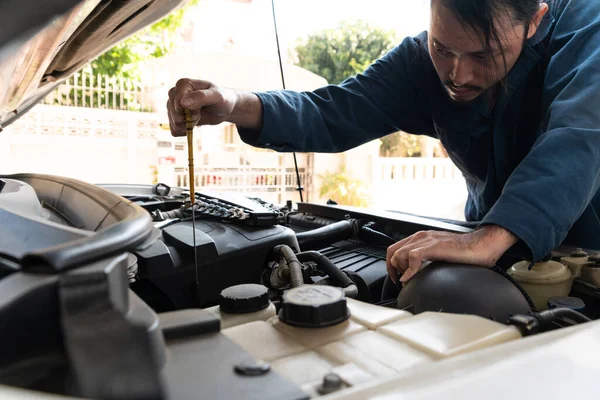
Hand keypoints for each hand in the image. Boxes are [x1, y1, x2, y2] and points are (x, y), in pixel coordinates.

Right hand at [166, 78, 236, 136]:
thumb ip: (201, 97)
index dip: (189, 110)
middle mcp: (175, 93)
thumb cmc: (222, 99)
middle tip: (200, 113)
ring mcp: (173, 105)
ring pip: (174, 123)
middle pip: (174, 113)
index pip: (177, 101)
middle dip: (189, 118)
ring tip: (198, 117)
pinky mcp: (175, 117)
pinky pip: (174, 130)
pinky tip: (192, 125)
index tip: (199, 109)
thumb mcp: (217, 96)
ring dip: (188, 125)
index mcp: (183, 84)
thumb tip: (183, 102)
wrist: (223, 108)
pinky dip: (184, 131)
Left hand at [386, 225, 516, 283]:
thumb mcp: (439, 254)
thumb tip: (414, 274)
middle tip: (399, 281)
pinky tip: (411, 278)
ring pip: (399, 254)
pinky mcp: (434, 246)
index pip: (394, 249)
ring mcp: (427, 240)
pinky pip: (412, 257)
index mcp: (421, 238)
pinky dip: (408, 270)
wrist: (482, 245)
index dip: (391, 265)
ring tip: (408, 280)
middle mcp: (421, 237)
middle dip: (392, 268)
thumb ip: (426, 259)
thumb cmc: (465, 251)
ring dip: (400, 270)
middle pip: (392, 251)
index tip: (396, 277)